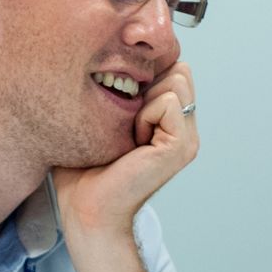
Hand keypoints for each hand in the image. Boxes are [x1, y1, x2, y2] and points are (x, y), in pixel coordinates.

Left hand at [53, 61, 199, 233]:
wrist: (86, 210)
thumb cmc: (84, 171)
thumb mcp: (103, 120)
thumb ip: (120, 91)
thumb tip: (114, 61)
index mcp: (170, 121)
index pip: (173, 68)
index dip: (146, 75)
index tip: (122, 105)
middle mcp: (184, 128)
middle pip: (179, 69)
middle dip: (148, 84)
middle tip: (126, 121)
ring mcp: (187, 137)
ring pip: (176, 79)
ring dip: (145, 100)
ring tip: (129, 132)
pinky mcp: (182, 146)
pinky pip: (168, 102)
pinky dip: (145, 115)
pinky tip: (133, 142)